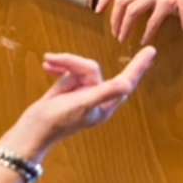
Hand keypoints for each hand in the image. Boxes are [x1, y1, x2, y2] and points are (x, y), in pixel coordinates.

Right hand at [5, 47, 156, 160]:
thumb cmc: (57, 121)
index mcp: (105, 104)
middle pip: (92, 69)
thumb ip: (105, 92)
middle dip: (74, 63)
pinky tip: (47, 65)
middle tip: (53, 59)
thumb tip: (127, 85)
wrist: (30, 131)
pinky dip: (59, 66)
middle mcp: (96, 97)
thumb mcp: (83, 105)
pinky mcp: (69, 89)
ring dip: (63, 63)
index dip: (139, 66)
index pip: (126, 81)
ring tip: (47, 63)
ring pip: (78, 67)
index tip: (152, 50)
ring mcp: (83, 93)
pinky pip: (69, 70)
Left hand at [96, 0, 177, 45]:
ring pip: (131, 9)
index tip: (97, 10)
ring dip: (124, 28)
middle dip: (115, 20)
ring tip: (123, 40)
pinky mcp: (169, 1)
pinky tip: (145, 41)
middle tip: (116, 35)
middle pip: (121, 0)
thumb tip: (138, 7)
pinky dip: (146, 33)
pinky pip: (151, 20)